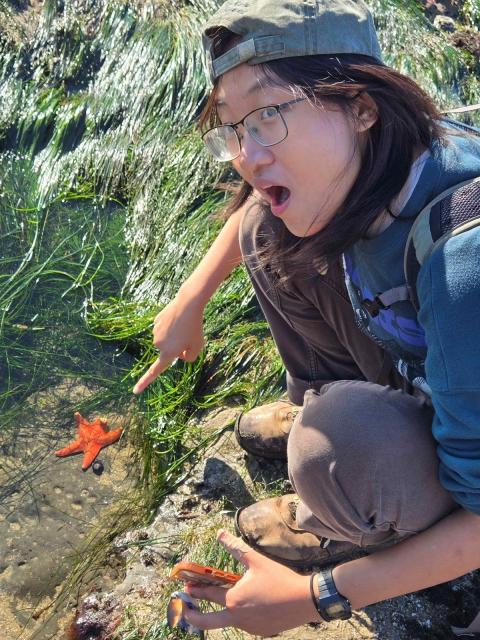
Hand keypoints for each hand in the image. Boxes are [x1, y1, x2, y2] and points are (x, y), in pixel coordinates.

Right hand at [132, 293, 204, 393]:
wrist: (188, 304)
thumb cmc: (194, 328)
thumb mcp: (198, 347)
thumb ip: (189, 358)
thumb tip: (180, 355)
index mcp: (167, 353)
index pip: (155, 371)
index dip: (144, 383)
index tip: (134, 392)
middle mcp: (158, 344)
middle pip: (169, 351)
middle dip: (178, 347)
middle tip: (189, 335)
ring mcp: (155, 332)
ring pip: (167, 339)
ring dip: (175, 335)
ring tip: (184, 325)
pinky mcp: (156, 321)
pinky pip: (165, 328)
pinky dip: (171, 326)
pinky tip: (177, 319)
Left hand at [183, 530, 319, 635]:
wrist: (305, 600)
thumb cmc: (279, 578)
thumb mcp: (256, 560)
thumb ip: (235, 547)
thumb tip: (219, 533)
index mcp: (233, 599)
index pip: (208, 594)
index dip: (195, 589)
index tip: (184, 586)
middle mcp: (237, 617)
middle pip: (207, 621)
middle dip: (193, 615)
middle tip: (185, 608)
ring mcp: (249, 627)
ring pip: (228, 620)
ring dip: (220, 611)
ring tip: (220, 598)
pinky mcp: (260, 632)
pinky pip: (244, 623)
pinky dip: (239, 614)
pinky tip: (247, 603)